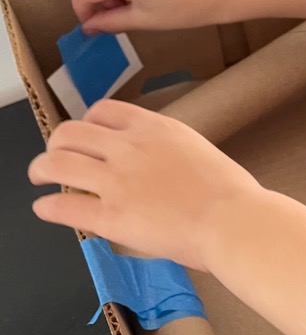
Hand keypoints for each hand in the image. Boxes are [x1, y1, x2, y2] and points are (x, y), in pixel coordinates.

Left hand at [28, 99, 262, 270]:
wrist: (236, 222)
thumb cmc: (234, 197)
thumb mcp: (203, 154)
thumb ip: (175, 155)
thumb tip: (168, 170)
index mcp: (156, 129)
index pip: (104, 112)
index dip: (89, 124)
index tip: (89, 139)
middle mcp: (129, 148)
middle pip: (70, 133)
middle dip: (57, 145)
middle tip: (56, 159)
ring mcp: (116, 181)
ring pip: (55, 164)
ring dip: (42, 170)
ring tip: (40, 178)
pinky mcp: (110, 216)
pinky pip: (62, 207)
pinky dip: (48, 208)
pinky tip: (47, 210)